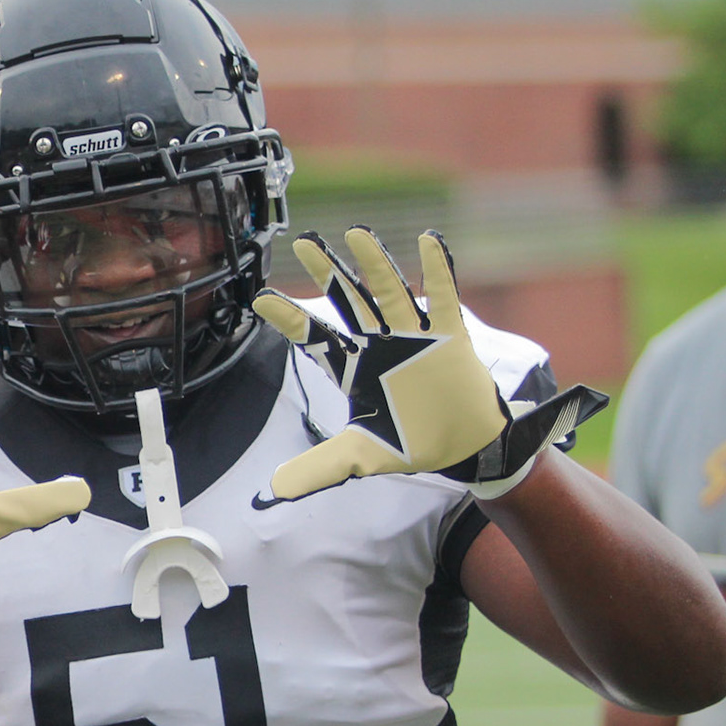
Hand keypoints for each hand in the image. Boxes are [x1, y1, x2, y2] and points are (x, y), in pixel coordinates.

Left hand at [252, 227, 605, 504]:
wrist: (464, 448)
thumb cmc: (411, 444)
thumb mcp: (358, 458)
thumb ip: (316, 469)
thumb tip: (270, 492)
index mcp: (354, 368)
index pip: (315, 338)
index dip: (290, 319)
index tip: (261, 300)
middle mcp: (380, 345)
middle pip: (349, 303)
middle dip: (329, 273)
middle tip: (303, 242)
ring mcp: (414, 337)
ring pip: (390, 293)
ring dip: (374, 265)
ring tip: (356, 234)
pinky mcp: (451, 338)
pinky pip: (444, 298)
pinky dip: (438, 270)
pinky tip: (429, 240)